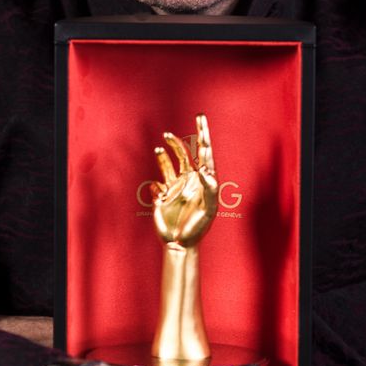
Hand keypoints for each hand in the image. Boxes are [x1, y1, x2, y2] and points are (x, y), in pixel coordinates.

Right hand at [153, 114, 217, 250]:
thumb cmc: (198, 227)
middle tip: (168, 132)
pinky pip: (157, 185)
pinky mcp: (162, 195)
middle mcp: (190, 180)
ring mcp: (175, 186)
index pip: (205, 154)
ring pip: (169, 164)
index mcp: (204, 180)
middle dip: (180, 141)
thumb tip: (204, 169)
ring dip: (164, 155)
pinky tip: (159, 194)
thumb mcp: (209, 210)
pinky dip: (155, 186)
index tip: (200, 121)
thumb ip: (210, 189)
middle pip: (185, 154)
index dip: (203, 136)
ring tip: (159, 147)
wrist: (180, 243)